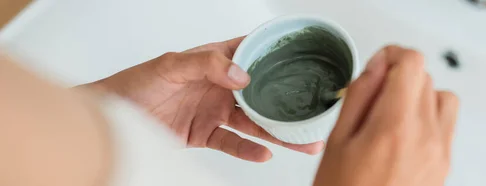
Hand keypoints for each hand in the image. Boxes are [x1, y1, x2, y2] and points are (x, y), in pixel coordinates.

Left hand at [83, 37, 323, 161]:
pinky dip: (249, 149)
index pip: (252, 53)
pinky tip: (264, 153)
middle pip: (262, 93)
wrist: (112, 119)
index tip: (304, 59)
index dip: (277, 54)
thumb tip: (242, 74)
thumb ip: (206, 64)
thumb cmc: (136, 84)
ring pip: (254, 122)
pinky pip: (233, 143)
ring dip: (278, 132)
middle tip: (313, 113)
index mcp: (215, 61)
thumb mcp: (170, 66)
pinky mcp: (207, 134)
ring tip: (302, 141)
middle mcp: (220, 85)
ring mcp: (215, 111)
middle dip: (288, 103)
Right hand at [313, 46, 458, 185]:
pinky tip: (401, 133)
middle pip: (426, 78)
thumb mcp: (337, 142)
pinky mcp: (444, 164)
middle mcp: (427, 138)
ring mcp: (440, 152)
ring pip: (442, 98)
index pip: (412, 64)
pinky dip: (428, 117)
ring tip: (389, 114)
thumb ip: (358, 98)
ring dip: (418, 96)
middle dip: (398, 78)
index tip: (377, 66)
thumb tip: (375, 67)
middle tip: (373, 97)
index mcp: (396, 128)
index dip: (392, 56)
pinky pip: (445, 124)